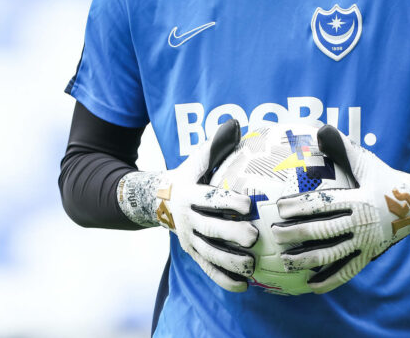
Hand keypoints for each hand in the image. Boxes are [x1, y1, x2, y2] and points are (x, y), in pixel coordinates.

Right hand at [118, 120, 257, 291]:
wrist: (155, 201)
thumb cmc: (187, 177)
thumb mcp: (196, 161)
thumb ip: (215, 145)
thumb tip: (234, 123)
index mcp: (190, 194)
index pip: (210, 198)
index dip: (228, 201)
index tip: (249, 204)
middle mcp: (187, 219)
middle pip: (209, 228)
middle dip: (231, 234)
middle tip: (254, 237)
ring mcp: (188, 239)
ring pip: (208, 253)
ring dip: (229, 261)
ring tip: (252, 265)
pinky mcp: (192, 253)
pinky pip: (207, 269)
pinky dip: (223, 279)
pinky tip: (244, 285)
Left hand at [271, 125, 409, 293]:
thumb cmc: (385, 178)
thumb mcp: (366, 161)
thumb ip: (342, 147)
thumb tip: (321, 128)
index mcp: (359, 199)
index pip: (324, 204)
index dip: (301, 206)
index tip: (279, 208)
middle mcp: (362, 224)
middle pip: (324, 231)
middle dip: (296, 234)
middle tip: (275, 234)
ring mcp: (366, 243)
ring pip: (332, 256)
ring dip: (307, 260)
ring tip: (285, 261)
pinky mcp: (370, 256)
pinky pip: (347, 272)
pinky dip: (328, 280)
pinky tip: (310, 284)